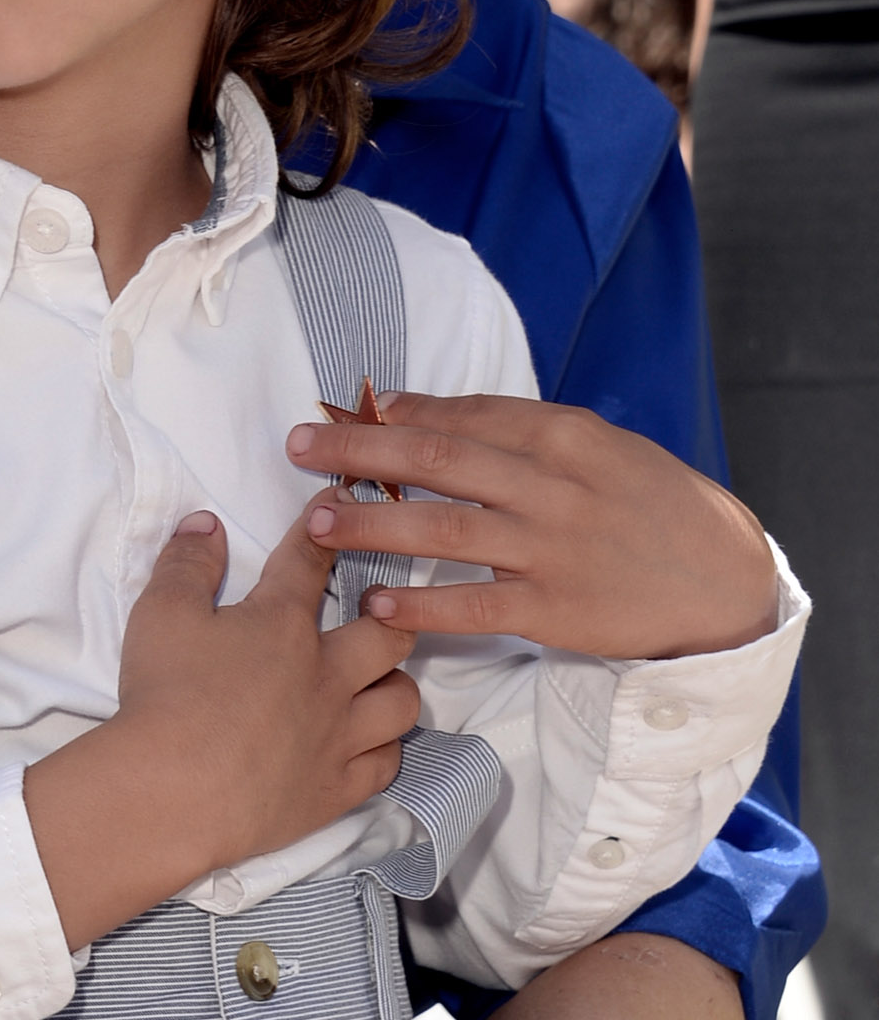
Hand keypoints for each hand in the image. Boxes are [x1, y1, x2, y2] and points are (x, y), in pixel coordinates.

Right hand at [23, 507, 421, 946]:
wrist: (170, 792)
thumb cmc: (165, 696)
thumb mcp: (159, 614)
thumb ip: (186, 562)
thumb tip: (206, 523)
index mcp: (282, 624)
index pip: (309, 561)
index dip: (323, 527)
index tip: (339, 501)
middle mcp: (326, 674)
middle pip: (389, 635)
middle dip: (389, 617)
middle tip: (373, 616)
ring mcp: (338, 735)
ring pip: (401, 702)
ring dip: (392, 686)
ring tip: (374, 684)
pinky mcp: (334, 789)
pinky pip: (385, 765)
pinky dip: (381, 750)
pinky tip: (366, 745)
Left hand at [287, 392, 779, 658]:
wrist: (720, 578)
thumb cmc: (647, 504)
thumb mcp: (595, 447)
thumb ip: (516, 430)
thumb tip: (421, 412)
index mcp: (562, 435)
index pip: (464, 416)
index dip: (396, 413)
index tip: (341, 408)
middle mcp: (550, 486)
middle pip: (439, 461)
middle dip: (360, 451)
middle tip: (299, 447)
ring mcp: (549, 550)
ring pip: (443, 530)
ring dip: (372, 524)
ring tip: (316, 521)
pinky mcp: (552, 611)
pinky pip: (473, 606)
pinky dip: (420, 604)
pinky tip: (373, 604)